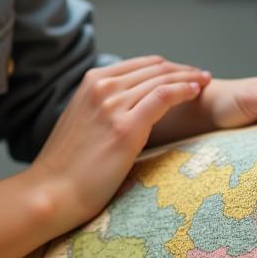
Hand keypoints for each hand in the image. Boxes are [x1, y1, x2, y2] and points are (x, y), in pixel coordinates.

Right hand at [27, 56, 211, 234]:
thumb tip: (129, 107)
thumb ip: (104, 106)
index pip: (140, 65)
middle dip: (182, 70)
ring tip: (205, 82)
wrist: (52, 192)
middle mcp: (102, 87)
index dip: (168, 67)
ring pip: (162, 80)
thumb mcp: (84, 121)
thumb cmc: (68, 166)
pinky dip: (183, 90)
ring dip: (188, 78)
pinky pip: (163, 97)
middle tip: (202, 76)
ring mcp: (113, 105)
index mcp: (91, 82)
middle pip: (154, 69)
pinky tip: (196, 91)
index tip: (186, 73)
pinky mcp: (125, 127)